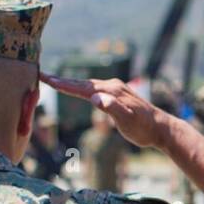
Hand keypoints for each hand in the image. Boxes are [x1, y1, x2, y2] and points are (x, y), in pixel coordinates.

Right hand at [41, 74, 166, 149]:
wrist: (161, 128)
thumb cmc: (144, 128)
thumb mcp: (127, 121)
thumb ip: (112, 108)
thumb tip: (94, 97)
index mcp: (111, 91)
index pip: (81, 88)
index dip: (62, 84)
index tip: (45, 78)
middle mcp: (112, 86)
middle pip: (81, 83)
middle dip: (61, 80)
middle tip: (42, 75)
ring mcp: (115, 89)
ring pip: (87, 85)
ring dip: (70, 83)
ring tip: (54, 81)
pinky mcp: (118, 94)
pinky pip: (95, 88)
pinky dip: (82, 87)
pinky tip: (78, 89)